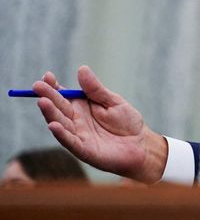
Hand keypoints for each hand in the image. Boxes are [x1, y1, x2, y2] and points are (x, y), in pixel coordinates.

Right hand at [33, 66, 167, 183]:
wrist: (141, 145)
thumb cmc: (126, 122)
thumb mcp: (112, 101)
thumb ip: (96, 89)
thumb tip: (82, 68)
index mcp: (81, 106)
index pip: (63, 95)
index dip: (54, 86)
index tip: (47, 75)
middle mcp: (76, 120)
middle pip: (58, 107)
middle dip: (47, 97)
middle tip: (37, 86)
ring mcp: (78, 135)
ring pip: (60, 123)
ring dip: (50, 113)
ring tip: (42, 102)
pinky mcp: (84, 150)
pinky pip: (70, 141)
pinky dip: (61, 134)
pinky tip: (53, 125)